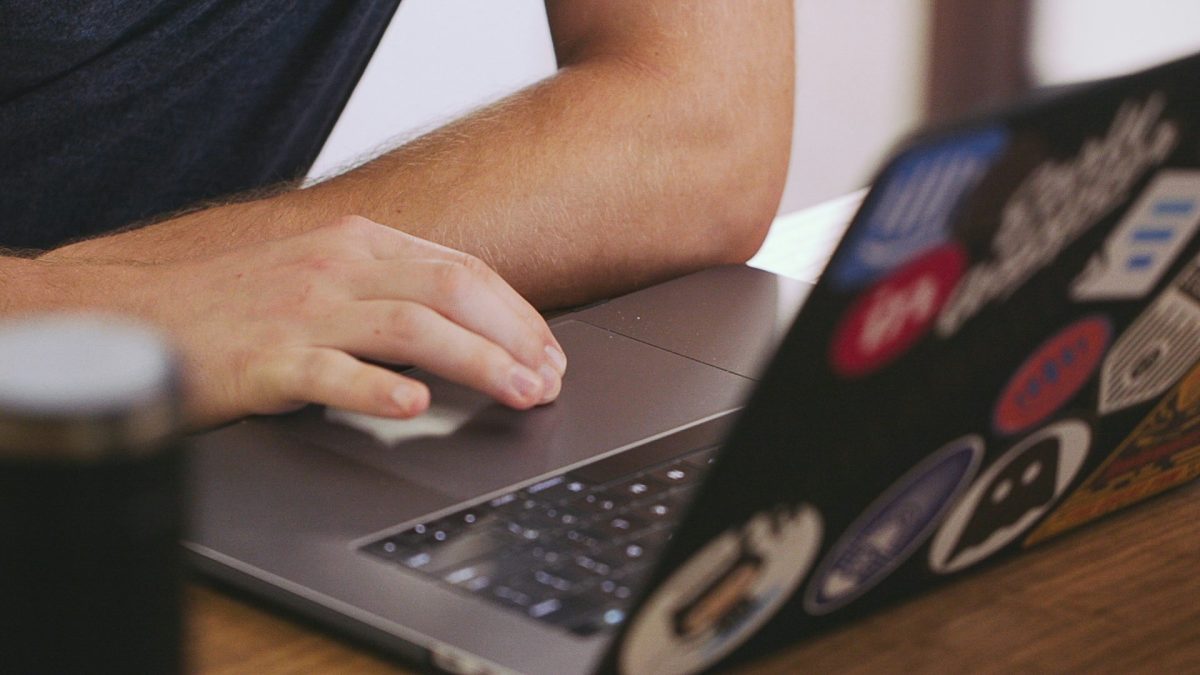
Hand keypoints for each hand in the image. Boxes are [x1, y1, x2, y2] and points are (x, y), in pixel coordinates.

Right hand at [121, 216, 565, 426]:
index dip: (518, 313)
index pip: (462, 270)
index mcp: (357, 243)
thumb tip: (461, 324)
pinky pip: (331, 372)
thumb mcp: (318, 275)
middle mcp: (337, 267)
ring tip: (519, 392)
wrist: (130, 311)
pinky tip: (414, 404)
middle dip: (515, 336)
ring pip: (412, 326)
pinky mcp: (264, 358)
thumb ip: (384, 288)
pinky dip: (377, 387)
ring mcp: (301, 310)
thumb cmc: (231, 303)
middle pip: (452, 291)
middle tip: (550, 379)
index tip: (549, 351)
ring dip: (478, 360)